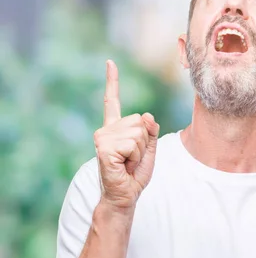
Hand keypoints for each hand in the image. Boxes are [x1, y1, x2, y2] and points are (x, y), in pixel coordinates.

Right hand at [94, 60, 159, 208]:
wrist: (126, 195)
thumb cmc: (135, 174)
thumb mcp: (150, 149)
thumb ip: (151, 131)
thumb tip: (147, 115)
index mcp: (115, 128)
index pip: (113, 101)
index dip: (112, 81)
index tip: (110, 62)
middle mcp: (106, 129)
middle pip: (140, 122)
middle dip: (145, 142)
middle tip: (133, 158)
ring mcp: (102, 137)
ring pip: (139, 133)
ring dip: (140, 151)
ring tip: (128, 162)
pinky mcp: (103, 148)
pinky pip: (133, 144)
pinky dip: (135, 157)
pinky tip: (123, 165)